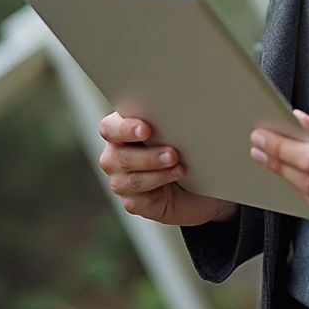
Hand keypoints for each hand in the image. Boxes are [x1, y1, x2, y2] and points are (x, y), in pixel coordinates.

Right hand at [98, 112, 238, 225]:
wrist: (198, 180)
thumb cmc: (186, 144)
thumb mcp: (177, 127)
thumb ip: (169, 118)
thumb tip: (182, 106)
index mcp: (120, 131)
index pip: (110, 128)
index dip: (124, 128)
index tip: (146, 129)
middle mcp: (115, 156)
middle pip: (119, 156)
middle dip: (148, 155)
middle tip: (173, 153)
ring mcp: (121, 181)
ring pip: (131, 180)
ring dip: (157, 172)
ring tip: (179, 165)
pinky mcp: (133, 202)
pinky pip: (139, 199)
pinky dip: (159, 187)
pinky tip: (176, 177)